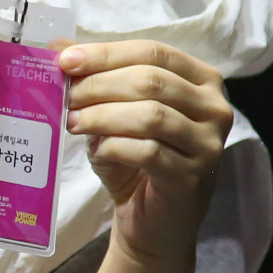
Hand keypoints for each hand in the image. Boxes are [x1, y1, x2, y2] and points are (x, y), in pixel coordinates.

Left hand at [60, 41, 234, 272]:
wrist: (153, 223)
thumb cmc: (134, 160)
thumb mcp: (115, 112)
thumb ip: (96, 79)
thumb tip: (57, 48)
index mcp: (202, 80)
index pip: (152, 52)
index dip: (106, 54)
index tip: (65, 61)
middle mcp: (215, 108)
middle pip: (151, 80)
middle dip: (100, 84)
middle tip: (66, 96)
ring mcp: (209, 144)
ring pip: (151, 115)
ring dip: (103, 115)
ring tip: (73, 122)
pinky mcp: (193, 177)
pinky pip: (149, 151)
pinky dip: (114, 146)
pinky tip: (97, 149)